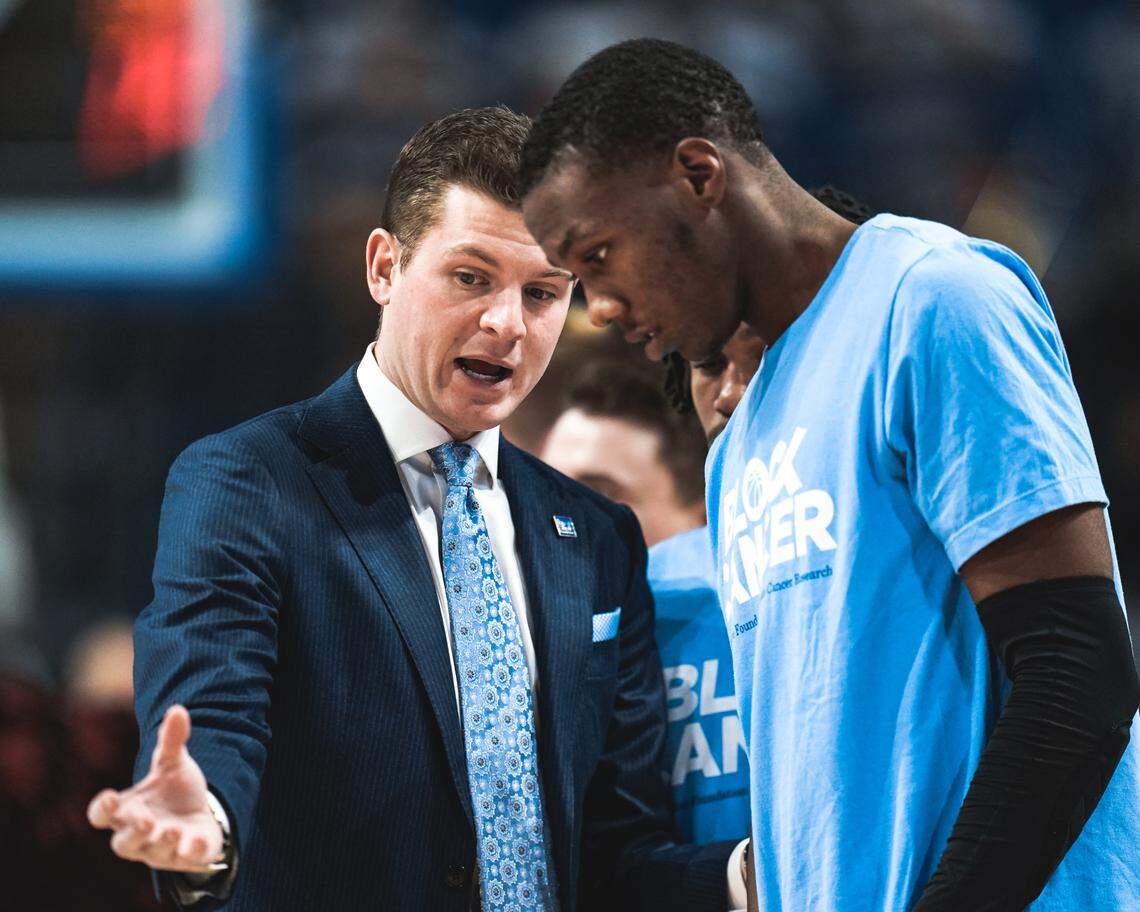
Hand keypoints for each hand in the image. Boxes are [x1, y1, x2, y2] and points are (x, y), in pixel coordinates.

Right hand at [87, 705, 224, 873]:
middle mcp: (139, 833)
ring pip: (152, 853)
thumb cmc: (175, 791)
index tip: (111, 796)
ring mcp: (161, 849)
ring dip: (162, 842)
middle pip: (123, 843)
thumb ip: (172, 741)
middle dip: (133, 832)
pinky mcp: (186, 856)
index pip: (102, 814)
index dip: (103, 808)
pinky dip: (191, 851)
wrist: (202, 813)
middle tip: (146, 819)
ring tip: (172, 829)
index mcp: (128, 809)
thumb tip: (177, 709)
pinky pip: (185, 859)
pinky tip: (197, 841)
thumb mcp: (174, 763)